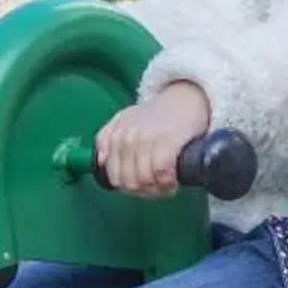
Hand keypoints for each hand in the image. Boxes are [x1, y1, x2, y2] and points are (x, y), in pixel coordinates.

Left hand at [95, 82, 209, 195]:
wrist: (187, 96)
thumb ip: (107, 137)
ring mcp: (145, 140)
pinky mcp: (166, 143)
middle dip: (145, 191)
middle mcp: (127, 139)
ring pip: (144, 182)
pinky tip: (175, 177)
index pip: (115, 177)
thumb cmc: (160, 112)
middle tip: (158, 186)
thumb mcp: (126, 118)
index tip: (144, 186)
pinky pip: (161, 174)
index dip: (130, 188)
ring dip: (159, 189)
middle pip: (130, 183)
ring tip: (168, 182)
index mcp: (115, 136)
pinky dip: (168, 182)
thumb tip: (100, 161)